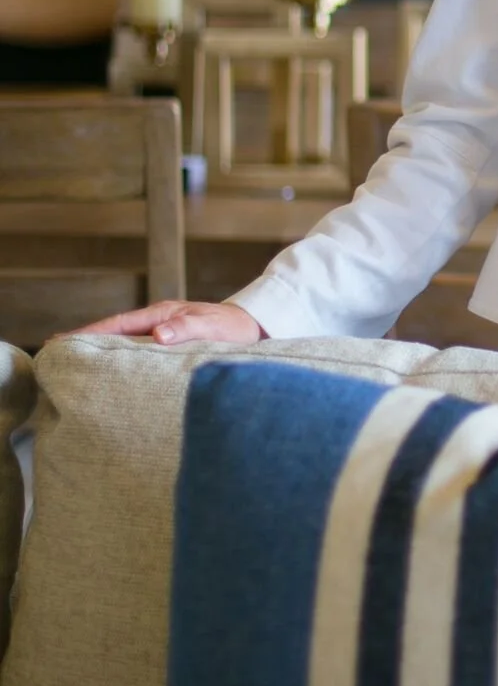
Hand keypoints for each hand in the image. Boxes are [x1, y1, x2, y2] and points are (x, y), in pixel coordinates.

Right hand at [58, 299, 265, 345]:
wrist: (257, 328)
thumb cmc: (236, 329)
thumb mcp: (213, 327)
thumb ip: (188, 329)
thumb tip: (157, 335)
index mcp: (162, 314)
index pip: (117, 324)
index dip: (88, 334)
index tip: (60, 342)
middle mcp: (158, 320)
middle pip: (113, 331)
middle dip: (84, 341)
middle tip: (53, 354)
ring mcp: (162, 330)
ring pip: (123, 341)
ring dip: (100, 351)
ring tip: (73, 364)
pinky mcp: (169, 343)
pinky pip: (137, 351)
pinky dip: (119, 358)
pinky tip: (109, 371)